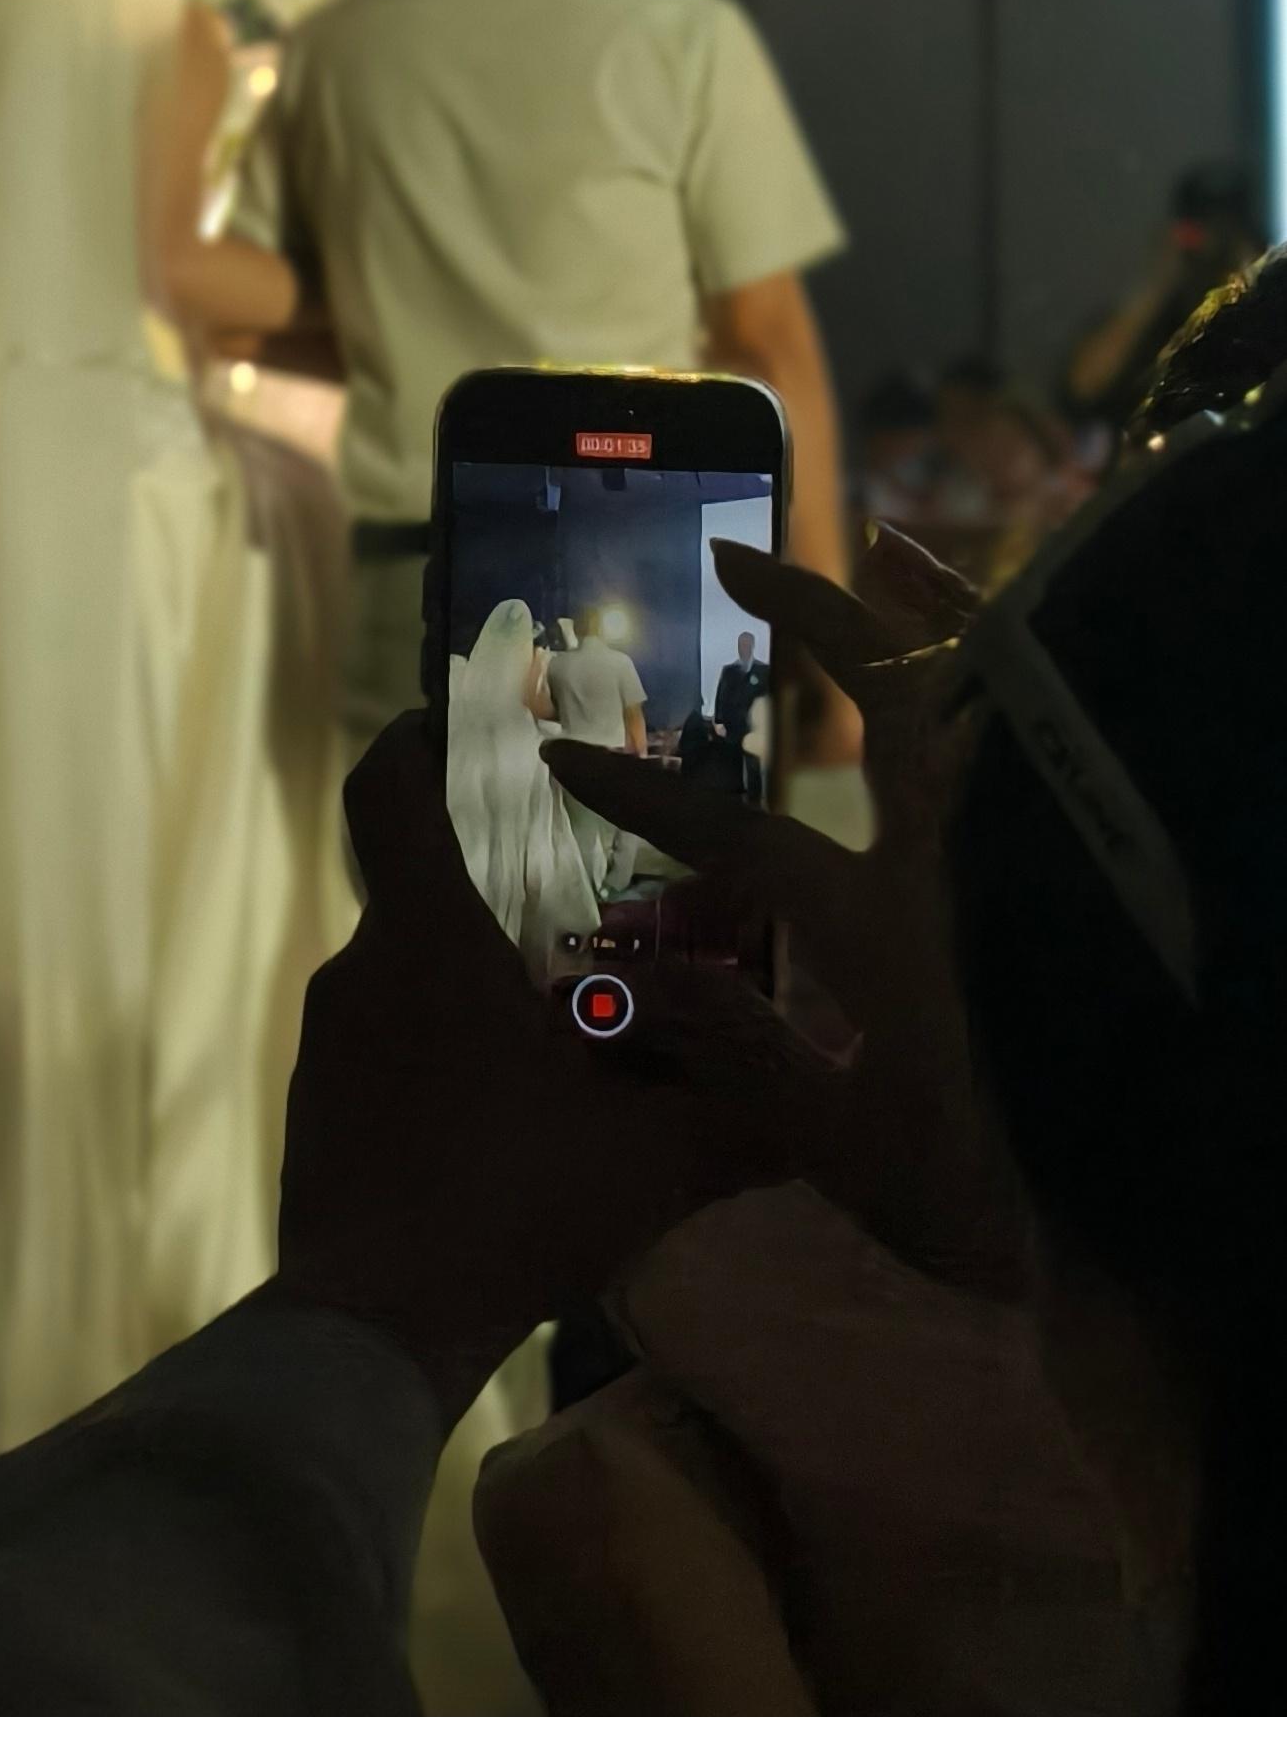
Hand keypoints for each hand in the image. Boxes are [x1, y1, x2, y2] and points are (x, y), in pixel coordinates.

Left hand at [276, 717, 814, 1423]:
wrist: (369, 1329)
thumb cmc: (508, 1208)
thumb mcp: (654, 1163)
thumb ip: (747, 1121)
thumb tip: (836, 1105)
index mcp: (427, 940)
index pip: (390, 790)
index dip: (421, 739)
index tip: (465, 722)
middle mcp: (361, 969)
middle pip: (418, 885)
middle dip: (494, 885)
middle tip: (577, 903)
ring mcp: (326, 1043)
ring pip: (404, 975)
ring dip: (471, 982)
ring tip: (557, 1022)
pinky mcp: (315, 1110)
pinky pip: (383, 1049)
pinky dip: (439, 1055)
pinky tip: (506, 1115)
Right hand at [543, 526, 1026, 1298]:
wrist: (1178, 1189)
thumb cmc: (1013, 1195)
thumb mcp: (867, 1166)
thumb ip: (759, 1070)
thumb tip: (658, 986)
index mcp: (884, 930)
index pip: (738, 838)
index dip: (643, 798)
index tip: (562, 760)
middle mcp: (960, 855)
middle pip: (879, 695)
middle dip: (801, 614)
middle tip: (735, 557)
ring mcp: (1037, 836)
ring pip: (987, 686)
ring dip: (926, 607)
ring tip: (880, 544)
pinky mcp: (1094, 838)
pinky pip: (1058, 717)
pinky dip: (1020, 660)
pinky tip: (999, 626)